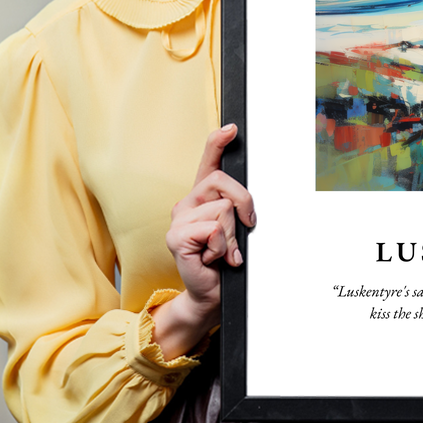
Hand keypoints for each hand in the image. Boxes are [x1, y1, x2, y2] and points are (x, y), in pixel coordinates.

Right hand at [151, 124, 255, 358]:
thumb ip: (237, 208)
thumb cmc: (225, 260)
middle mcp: (187, 203)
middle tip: (245, 228)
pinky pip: (213, 229)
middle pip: (223, 182)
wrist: (211, 293)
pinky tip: (213, 258)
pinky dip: (222, 247)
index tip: (232, 128)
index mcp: (202, 197)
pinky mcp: (176, 237)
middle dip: (244, 204)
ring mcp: (179, 219)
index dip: (218, 142)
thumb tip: (247, 201)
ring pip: (223, 209)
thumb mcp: (236, 228)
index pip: (208, 162)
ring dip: (232, 235)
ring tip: (223, 251)